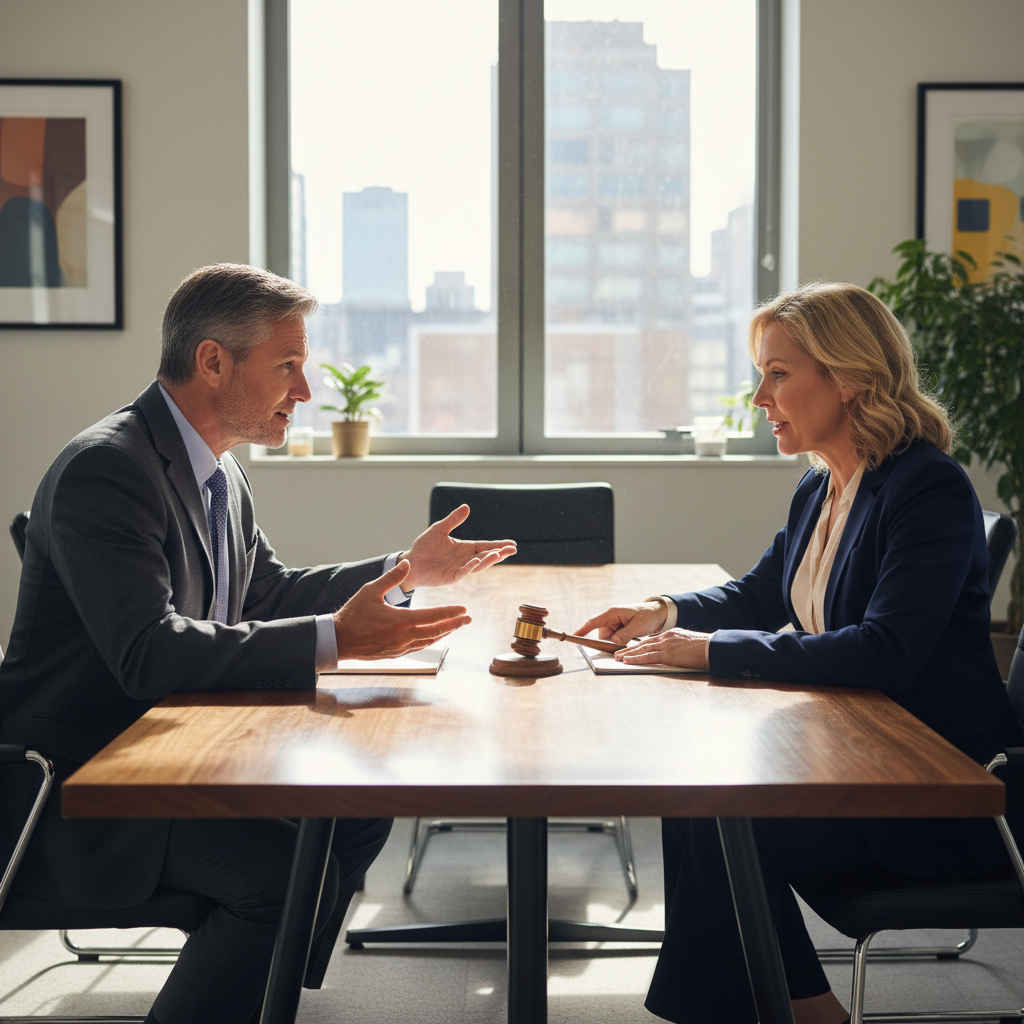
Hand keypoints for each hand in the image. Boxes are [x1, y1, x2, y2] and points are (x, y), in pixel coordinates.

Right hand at [334, 560, 471, 659]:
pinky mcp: (396, 654)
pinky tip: (434, 637)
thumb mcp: (371, 591)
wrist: (339, 640)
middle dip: (455, 624)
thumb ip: (391, 578)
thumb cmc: (353, 615)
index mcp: (402, 620)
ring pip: (429, 641)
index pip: (434, 615)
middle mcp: (405, 636)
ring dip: (444, 633)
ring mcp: (401, 648)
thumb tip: (407, 563)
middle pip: (437, 630)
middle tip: (468, 619)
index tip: (464, 609)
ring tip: (455, 627)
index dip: (451, 612)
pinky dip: (430, 641)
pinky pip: (419, 648)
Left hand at [400, 504, 516, 589]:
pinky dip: (470, 567)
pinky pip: (462, 573)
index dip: (498, 545)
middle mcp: (465, 559)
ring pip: (478, 565)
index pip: (485, 546)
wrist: (410, 562)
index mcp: (465, 548)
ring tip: (498, 554)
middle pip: (486, 556)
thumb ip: (453, 520)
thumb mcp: (439, 529)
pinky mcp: (450, 577)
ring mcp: (459, 569)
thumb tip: (467, 507)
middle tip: (512, 550)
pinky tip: (476, 561)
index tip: (512, 544)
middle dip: (499, 553)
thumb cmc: (424, 546)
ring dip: (488, 560)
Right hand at [576, 601, 668, 646]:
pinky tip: (630, 638)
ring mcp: (615, 624)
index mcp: (613, 613)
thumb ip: (624, 635)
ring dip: (617, 643)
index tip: (573, 636)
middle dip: (610, 642)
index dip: (583, 630)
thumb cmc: (648, 616)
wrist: (658, 614)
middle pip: (602, 635)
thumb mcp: (638, 626)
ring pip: (608, 639)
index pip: (594, 622)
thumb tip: (613, 643)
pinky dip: (620, 642)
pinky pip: (614, 640)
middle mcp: (611, 619)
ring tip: (632, 636)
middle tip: (625, 640)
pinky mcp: (619, 630)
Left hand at [613, 628, 711, 669]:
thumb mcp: (688, 644)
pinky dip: (636, 659)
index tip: (630, 648)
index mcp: (671, 634)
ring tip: (617, 658)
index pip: (651, 640)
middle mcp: (666, 637)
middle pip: (643, 643)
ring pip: (642, 649)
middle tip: (617, 653)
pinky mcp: (668, 654)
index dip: (639, 645)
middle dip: (629, 649)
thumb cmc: (705, 648)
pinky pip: (648, 657)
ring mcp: (666, 645)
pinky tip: (627, 661)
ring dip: (628, 654)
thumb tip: (674, 654)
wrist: (713, 648)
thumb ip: (678, 647)